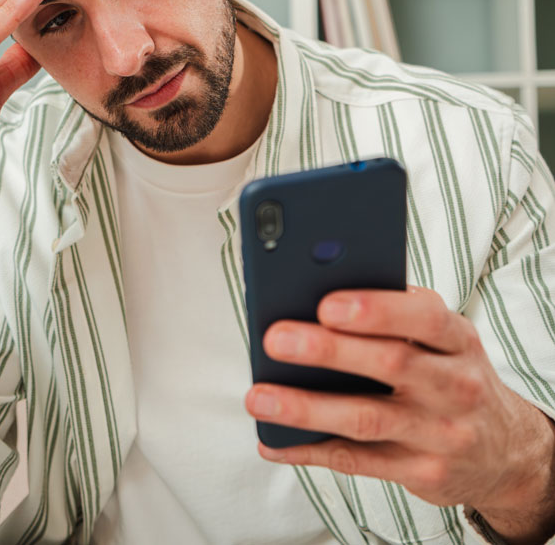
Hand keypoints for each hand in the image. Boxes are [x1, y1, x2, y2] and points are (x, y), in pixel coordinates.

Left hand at [244, 286, 554, 542]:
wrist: (505, 449)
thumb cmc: (452, 374)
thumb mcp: (443, 339)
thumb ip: (396, 315)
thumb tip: (317, 291)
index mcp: (458, 340)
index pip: (425, 317)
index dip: (376, 309)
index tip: (327, 303)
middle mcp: (455, 386)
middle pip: (390, 364)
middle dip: (329, 350)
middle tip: (276, 339)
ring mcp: (440, 434)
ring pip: (366, 419)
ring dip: (307, 407)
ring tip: (259, 396)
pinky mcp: (422, 473)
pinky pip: (357, 462)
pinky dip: (309, 450)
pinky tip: (273, 439)